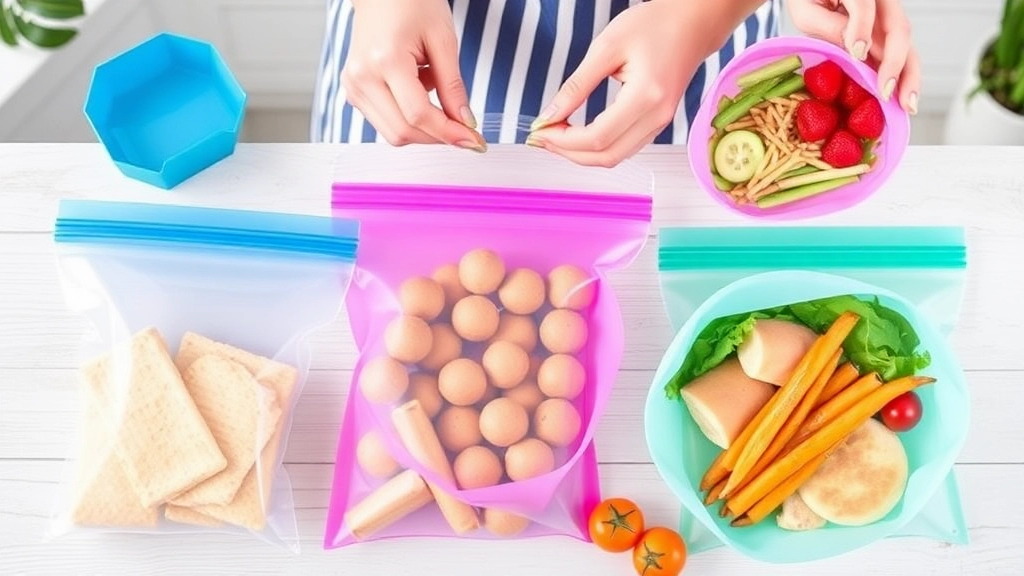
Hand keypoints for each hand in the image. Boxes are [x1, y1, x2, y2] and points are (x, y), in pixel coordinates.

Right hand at [341, 0, 484, 149]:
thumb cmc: (412, 3)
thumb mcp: (443, 40)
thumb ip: (453, 86)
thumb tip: (465, 124)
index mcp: (384, 60)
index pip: (418, 115)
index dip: (449, 133)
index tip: (474, 140)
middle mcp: (362, 78)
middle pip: (403, 132)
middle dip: (438, 136)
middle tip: (465, 129)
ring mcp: (353, 87)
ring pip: (393, 133)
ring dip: (423, 126)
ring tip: (432, 88)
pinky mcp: (354, 92)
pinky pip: (386, 122)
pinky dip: (408, 117)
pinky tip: (416, 89)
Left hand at [525, 1, 713, 167]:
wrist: (693, 23)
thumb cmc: (655, 25)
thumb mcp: (606, 47)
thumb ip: (576, 86)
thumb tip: (549, 116)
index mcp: (646, 97)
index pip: (597, 137)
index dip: (564, 141)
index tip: (540, 130)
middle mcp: (657, 117)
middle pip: (606, 156)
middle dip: (568, 152)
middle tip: (541, 137)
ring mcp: (660, 123)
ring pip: (615, 157)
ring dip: (581, 153)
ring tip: (555, 135)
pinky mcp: (658, 123)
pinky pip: (624, 148)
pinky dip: (597, 147)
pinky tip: (577, 134)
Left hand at [787, 0, 919, 113]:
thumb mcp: (807, 10)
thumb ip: (828, 26)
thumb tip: (855, 49)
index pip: (864, 6)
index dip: (863, 29)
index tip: (858, 54)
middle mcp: (881, 1)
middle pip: (898, 29)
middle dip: (897, 64)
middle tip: (887, 94)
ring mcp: (887, 17)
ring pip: (905, 43)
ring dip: (908, 75)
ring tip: (906, 104)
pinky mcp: (885, 32)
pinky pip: (897, 52)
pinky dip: (900, 75)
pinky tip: (899, 97)